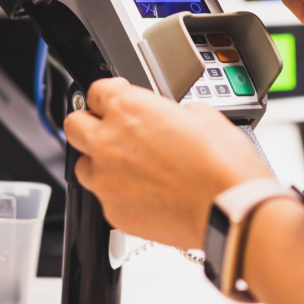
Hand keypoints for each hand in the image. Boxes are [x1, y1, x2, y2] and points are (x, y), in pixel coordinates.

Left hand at [63, 78, 271, 249]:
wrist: (229, 209)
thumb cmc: (221, 165)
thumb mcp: (203, 115)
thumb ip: (173, 112)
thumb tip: (172, 118)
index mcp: (128, 109)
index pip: (96, 91)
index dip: (109, 94)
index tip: (116, 98)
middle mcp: (108, 142)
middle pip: (74, 125)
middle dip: (89, 124)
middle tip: (108, 129)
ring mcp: (106, 180)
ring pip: (83, 165)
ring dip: (99, 162)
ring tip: (127, 167)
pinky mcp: (113, 212)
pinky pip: (104, 198)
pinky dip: (118, 194)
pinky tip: (144, 194)